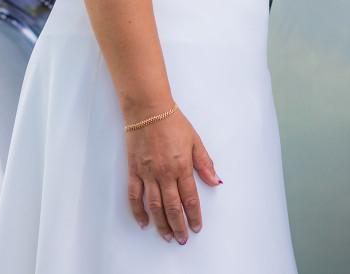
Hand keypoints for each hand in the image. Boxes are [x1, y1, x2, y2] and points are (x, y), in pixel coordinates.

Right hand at [125, 109, 220, 243]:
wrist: (148, 110)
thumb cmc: (173, 122)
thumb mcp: (195, 140)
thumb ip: (205, 163)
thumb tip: (215, 181)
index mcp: (182, 166)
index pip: (190, 198)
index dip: (194, 215)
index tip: (196, 227)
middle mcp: (165, 173)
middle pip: (172, 207)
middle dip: (179, 225)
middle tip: (182, 239)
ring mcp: (148, 173)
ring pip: (154, 205)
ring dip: (161, 223)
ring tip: (167, 236)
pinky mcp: (134, 171)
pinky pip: (135, 196)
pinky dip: (138, 211)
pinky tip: (144, 222)